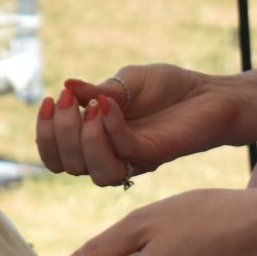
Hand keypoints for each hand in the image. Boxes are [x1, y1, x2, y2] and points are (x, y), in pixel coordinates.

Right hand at [36, 65, 247, 187]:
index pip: (57, 157)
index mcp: (96, 141)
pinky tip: (110, 103)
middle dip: (59, 133)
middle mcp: (111, 155)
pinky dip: (111, 127)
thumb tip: (66, 87)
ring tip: (90, 108)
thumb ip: (97, 91)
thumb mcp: (126, 82)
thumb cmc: (169, 88)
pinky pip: (124, 150)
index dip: (45, 135)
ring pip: (95, 173)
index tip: (49, 100)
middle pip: (69, 166)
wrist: (211, 93)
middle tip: (67, 100)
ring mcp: (133, 158)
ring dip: (84, 140)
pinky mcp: (156, 154)